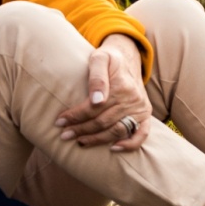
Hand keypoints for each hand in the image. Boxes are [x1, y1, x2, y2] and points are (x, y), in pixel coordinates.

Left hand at [56, 33, 149, 150]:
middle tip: (64, 135)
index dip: (75, 116)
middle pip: (103, 122)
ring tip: (80, 142)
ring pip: (117, 131)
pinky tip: (113, 148)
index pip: (93, 109)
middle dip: (81, 130)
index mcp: (121, 86)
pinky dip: (129, 144)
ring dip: (97, 139)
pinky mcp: (145, 115)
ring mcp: (140, 108)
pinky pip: (141, 134)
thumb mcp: (99, 58)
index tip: (59, 121)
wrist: (127, 57)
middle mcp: (133, 99)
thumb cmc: (109, 59)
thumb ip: (97, 77)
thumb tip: (96, 101)